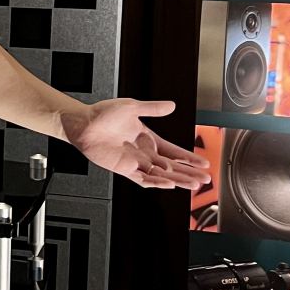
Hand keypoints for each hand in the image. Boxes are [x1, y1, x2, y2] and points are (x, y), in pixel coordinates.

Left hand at [65, 99, 211, 189]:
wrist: (83, 123)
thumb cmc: (103, 114)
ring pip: (161, 175)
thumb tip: (172, 105)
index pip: (174, 151)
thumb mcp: (132, 107)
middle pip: (172, 166)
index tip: (204, 162)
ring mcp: (135, 162)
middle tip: (205, 178)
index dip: (189, 157)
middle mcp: (144, 152)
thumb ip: (153, 108)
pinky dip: (156, 182)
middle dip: (189, 172)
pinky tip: (169, 184)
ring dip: (178, 179)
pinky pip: (143, 179)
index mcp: (148, 139)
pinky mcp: (124, 169)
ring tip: (194, 184)